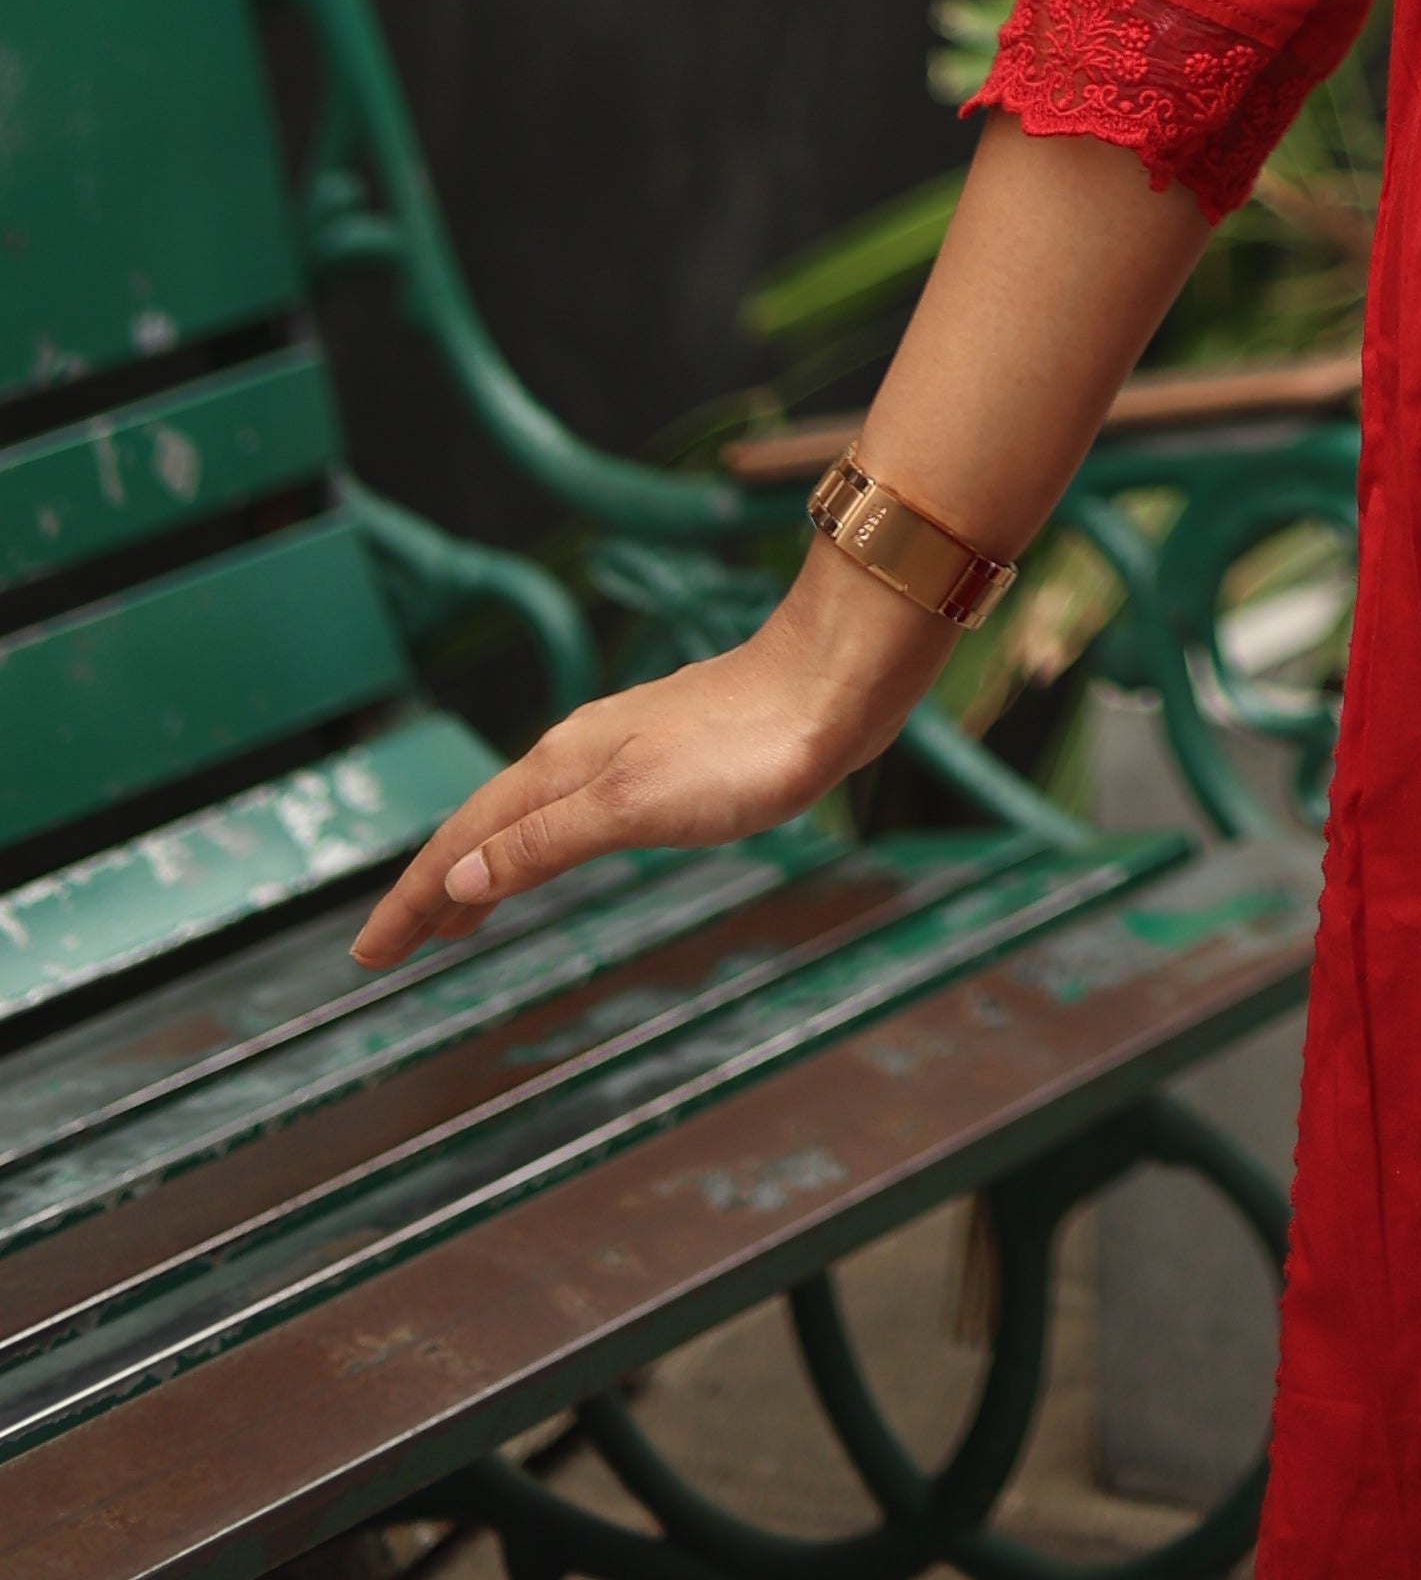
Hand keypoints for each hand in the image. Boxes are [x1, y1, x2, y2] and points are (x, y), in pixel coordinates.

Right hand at [350, 575, 931, 970]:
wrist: (836, 682)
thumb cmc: (744, 744)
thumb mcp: (632, 806)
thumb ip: (544, 842)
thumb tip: (455, 883)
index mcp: (563, 764)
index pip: (464, 840)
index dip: (411, 900)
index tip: (367, 955)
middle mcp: (583, 752)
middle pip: (486, 827)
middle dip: (433, 888)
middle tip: (389, 949)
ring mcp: (627, 752)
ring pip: (529, 816)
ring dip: (483, 868)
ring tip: (455, 918)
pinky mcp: (671, 760)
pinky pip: (574, 813)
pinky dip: (539, 846)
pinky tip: (557, 853)